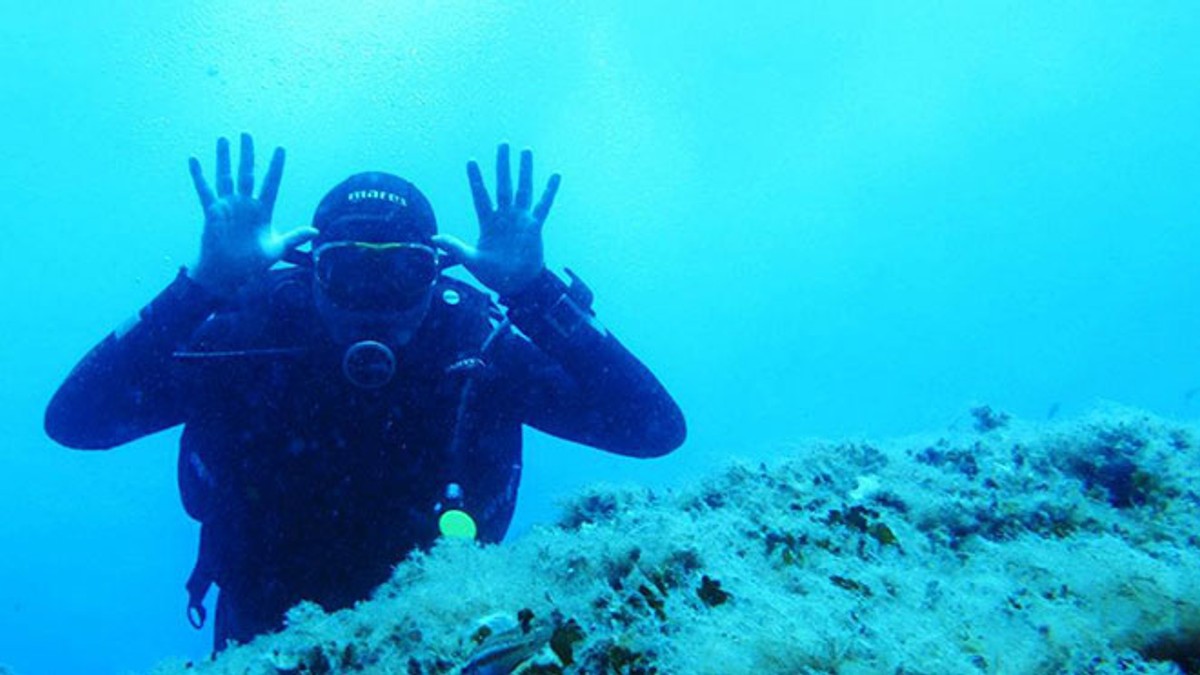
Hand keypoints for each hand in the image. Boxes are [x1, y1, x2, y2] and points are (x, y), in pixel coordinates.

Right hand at [187, 133, 316, 296]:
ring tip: (224, 138)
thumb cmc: (253, 262)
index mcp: (263, 210)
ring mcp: (228, 206)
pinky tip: (194, 159)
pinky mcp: (212, 211)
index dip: (276, 167)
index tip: (281, 148)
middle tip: (247, 134)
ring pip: (226, 176)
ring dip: (224, 158)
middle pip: (247, 173)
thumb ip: (294, 237)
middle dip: (248, 154)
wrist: (229, 274)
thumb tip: (316, 231)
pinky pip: (204, 190)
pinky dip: (198, 175)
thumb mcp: (277, 248)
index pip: (271, 183)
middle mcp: (245, 204)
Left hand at [433, 143, 560, 295]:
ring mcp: (520, 219)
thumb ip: (455, 247)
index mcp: (487, 222)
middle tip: (502, 145)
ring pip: (522, 190)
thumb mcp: (472, 261)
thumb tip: (434, 238)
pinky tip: (554, 176)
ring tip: (525, 151)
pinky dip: (549, 191)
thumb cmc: (493, 274)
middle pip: (503, 185)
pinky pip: (543, 206)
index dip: (476, 180)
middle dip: (502, 166)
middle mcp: (504, 216)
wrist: (516, 284)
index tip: (471, 162)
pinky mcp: (534, 227)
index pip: (480, 196)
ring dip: (524, 171)